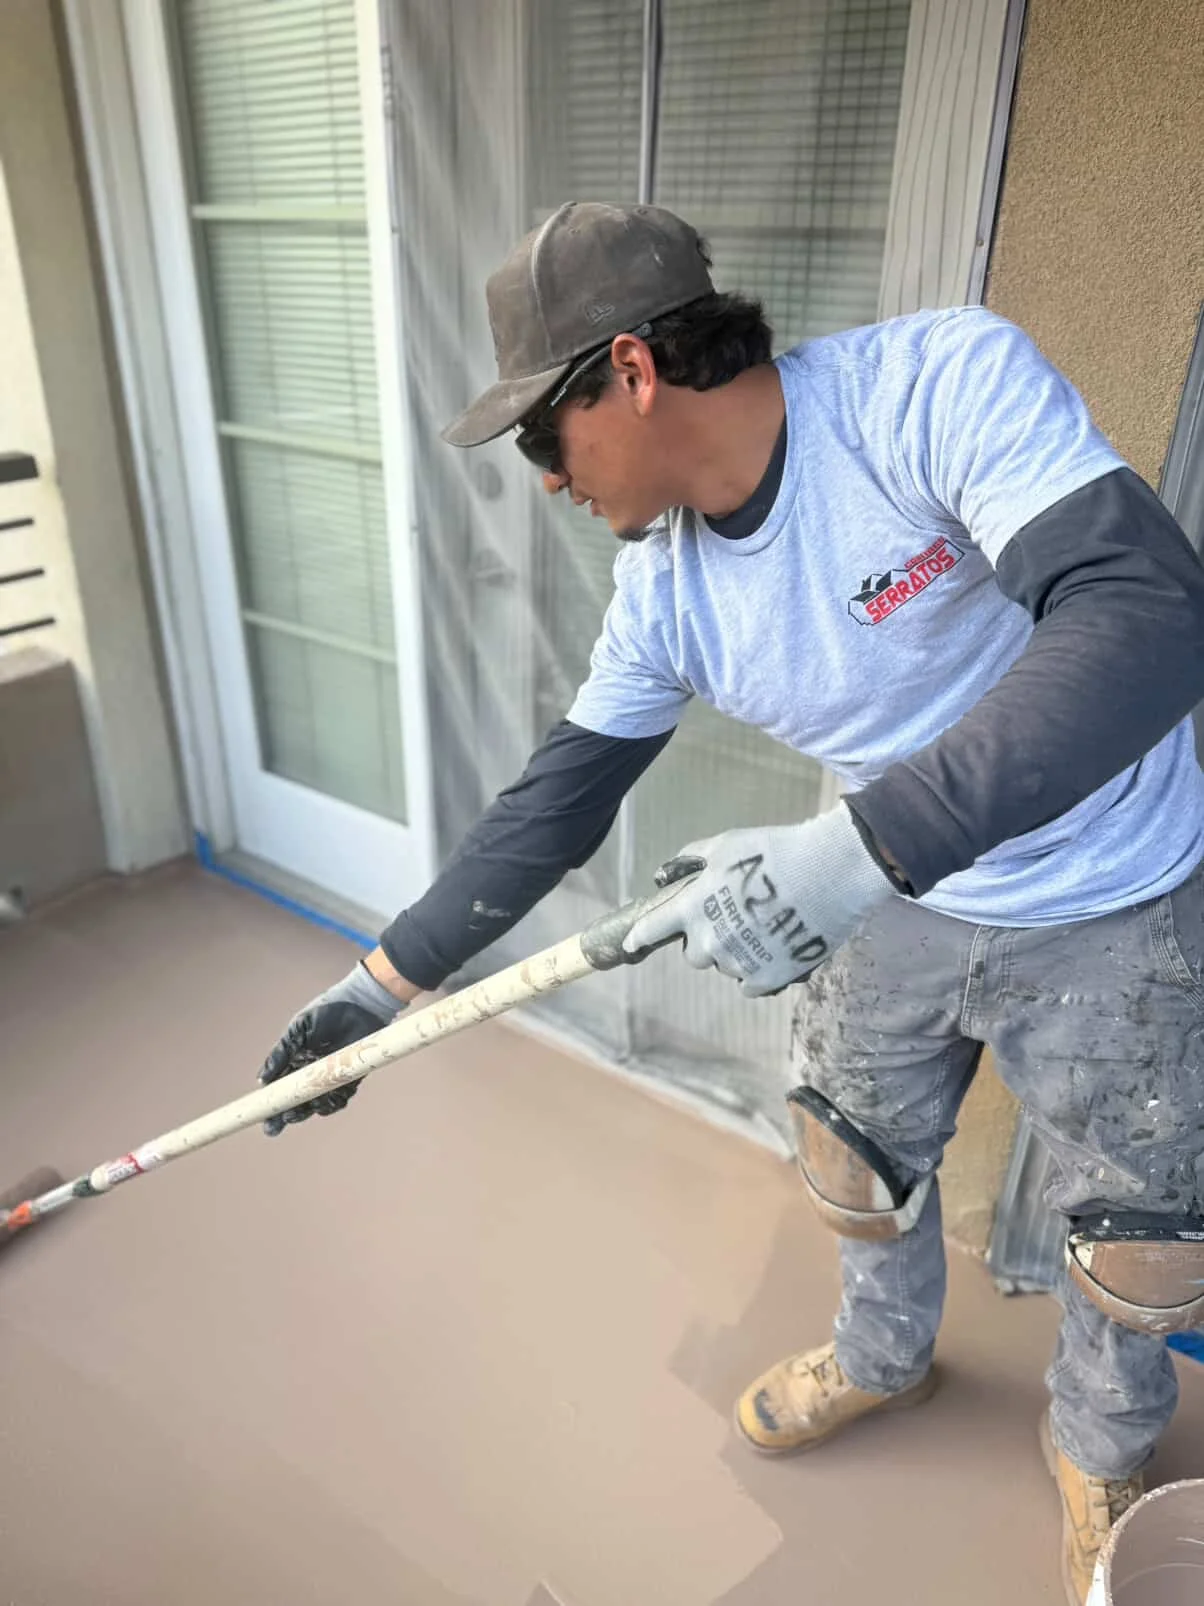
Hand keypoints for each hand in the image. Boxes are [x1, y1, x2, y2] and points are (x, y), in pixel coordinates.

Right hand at [257, 960, 403, 1135]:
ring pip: (316, 1103)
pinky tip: (323, 1105)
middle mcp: (311, 1072)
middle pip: (295, 1101)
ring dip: (306, 1111)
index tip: (262, 1117)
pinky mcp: (350, 1078)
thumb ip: (281, 1053)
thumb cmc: (327, 1011)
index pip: (280, 1087)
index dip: (271, 1104)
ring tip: (298, 1112)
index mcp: (295, 1060)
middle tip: (274, 1126)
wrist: (361, 1004)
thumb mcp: (298, 1029)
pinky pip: (340, 1098)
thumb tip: (262, 1079)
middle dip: (284, 1116)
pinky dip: (332, 1104)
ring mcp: (331, 1076)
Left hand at [622, 804, 893, 996]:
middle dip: (707, 939)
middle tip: (734, 918)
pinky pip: (751, 984)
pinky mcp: (768, 979)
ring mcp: (738, 963)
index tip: (631, 944)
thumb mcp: (726, 844)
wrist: (830, 871)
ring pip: (727, 967)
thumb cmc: (775, 850)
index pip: (652, 928)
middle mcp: (709, 941)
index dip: (639, 937)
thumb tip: (665, 874)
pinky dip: (759, 971)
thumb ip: (691, 860)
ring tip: (766, 927)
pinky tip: (777, 948)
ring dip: (737, 953)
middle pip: (695, 954)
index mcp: (692, 907)